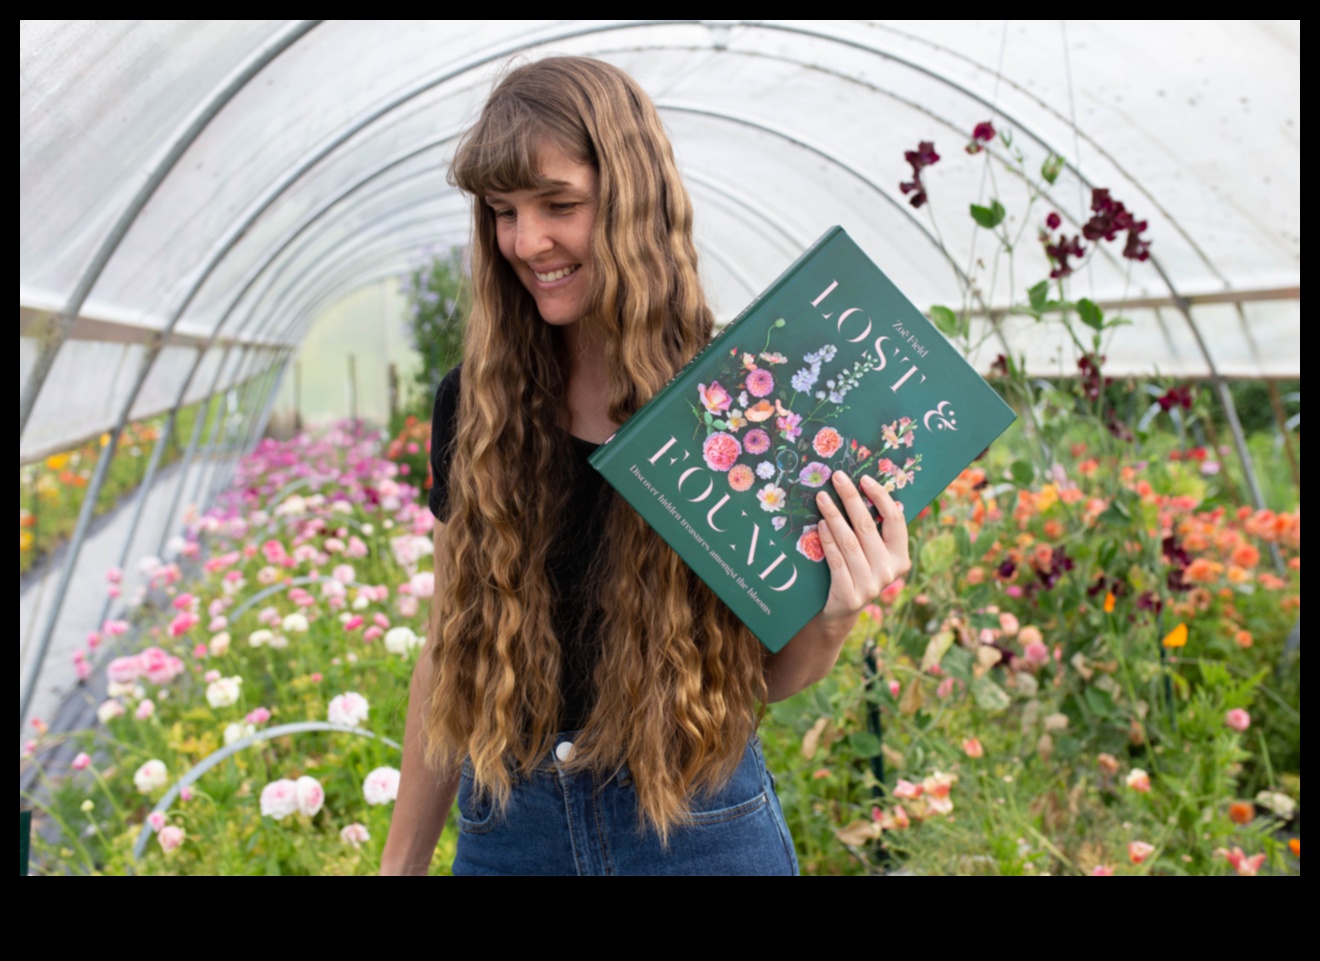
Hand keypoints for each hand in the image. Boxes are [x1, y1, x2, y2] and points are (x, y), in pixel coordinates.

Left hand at [814, 471, 910, 622]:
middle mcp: (890, 571)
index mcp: (900, 557)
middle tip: (837, 478)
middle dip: (851, 498)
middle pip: (868, 527)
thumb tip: (864, 488)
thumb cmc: (855, 571)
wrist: (839, 611)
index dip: (881, 497)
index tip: (864, 479)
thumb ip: (873, 530)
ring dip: (834, 516)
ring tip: (822, 498)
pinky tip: (820, 524)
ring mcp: (871, 585)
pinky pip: (837, 560)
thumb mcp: (870, 553)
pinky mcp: (850, 595)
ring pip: (850, 542)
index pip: (895, 521)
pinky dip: (828, 540)